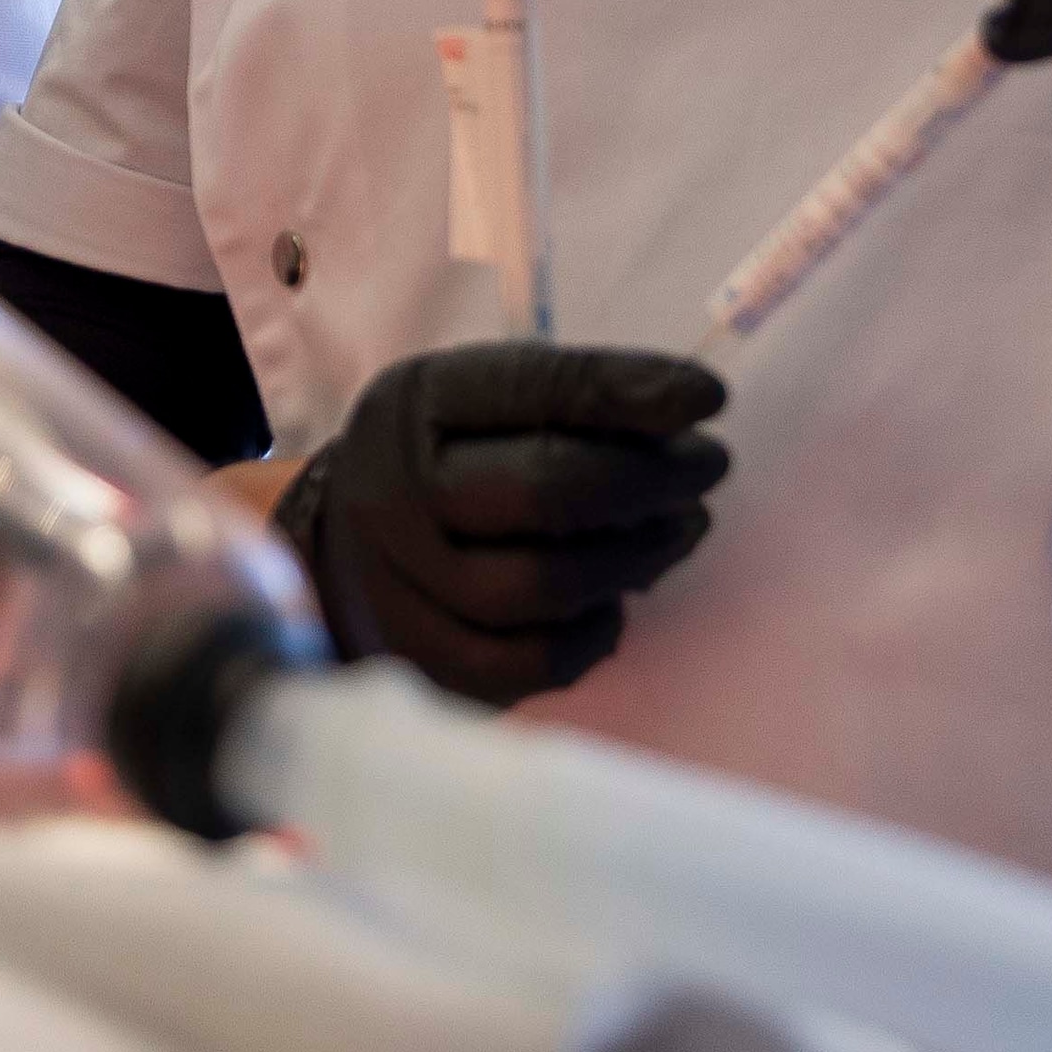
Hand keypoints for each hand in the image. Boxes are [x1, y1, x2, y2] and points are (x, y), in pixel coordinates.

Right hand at [274, 342, 728, 707]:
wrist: (343, 550)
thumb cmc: (447, 459)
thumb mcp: (485, 399)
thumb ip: (572, 399)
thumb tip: (692, 409)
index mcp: (417, 404)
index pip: (533, 389)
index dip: (628, 390)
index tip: (708, 396)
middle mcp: (397, 490)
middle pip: (546, 491)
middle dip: (650, 479)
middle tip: (708, 467)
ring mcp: (405, 585)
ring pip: (547, 585)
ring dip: (638, 557)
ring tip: (680, 528)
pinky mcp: (427, 660)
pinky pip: (533, 662)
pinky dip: (595, 633)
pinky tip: (617, 600)